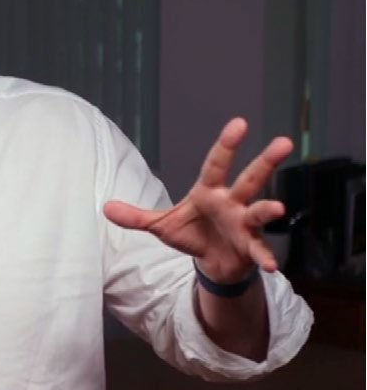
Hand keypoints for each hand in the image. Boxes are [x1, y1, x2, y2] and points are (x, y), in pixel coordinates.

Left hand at [104, 118, 292, 283]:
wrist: (212, 262)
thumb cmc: (192, 235)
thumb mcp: (162, 225)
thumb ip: (136, 217)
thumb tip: (105, 208)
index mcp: (210, 191)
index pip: (217, 164)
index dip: (227, 144)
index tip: (240, 123)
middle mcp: (232, 202)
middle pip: (250, 178)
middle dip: (266, 161)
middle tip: (283, 142)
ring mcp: (244, 224)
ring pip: (259, 210)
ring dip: (268, 209)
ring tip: (277, 207)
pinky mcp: (250, 247)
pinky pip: (259, 250)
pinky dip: (265, 257)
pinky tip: (272, 266)